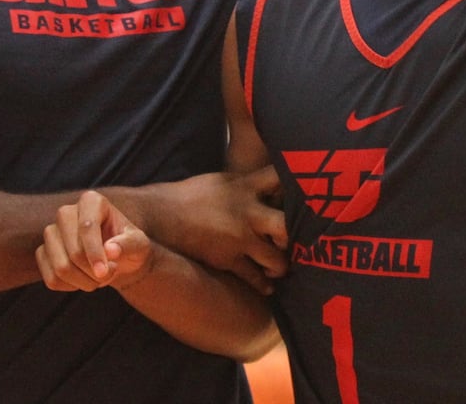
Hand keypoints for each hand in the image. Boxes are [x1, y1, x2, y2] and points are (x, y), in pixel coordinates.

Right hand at [37, 190, 152, 291]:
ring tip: (100, 277)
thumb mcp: (139, 243)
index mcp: (91, 201)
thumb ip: (129, 244)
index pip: (87, 226)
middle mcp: (66, 213)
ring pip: (61, 268)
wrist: (116, 258)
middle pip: (73, 251)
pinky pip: (52, 279)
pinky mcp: (43, 253)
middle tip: (109, 274)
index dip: (95, 252)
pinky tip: (84, 280)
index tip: (104, 272)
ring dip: (84, 282)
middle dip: (93, 271)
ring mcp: (51, 232)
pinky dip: (71, 287)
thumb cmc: (129, 245)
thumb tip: (110, 250)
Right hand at [157, 166, 288, 293]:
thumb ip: (246, 185)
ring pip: (276, 258)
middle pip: (287, 224)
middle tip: (300, 240)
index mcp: (246, 186)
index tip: (308, 192)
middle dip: (297, 234)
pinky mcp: (227, 260)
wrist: (157, 216)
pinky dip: (263, 283)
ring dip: (282, 264)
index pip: (281, 177)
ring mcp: (239, 238)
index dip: (299, 184)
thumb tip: (266, 185)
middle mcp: (248, 212)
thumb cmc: (189, 195)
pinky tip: (268, 286)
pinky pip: (254, 277)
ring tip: (282, 266)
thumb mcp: (222, 181)